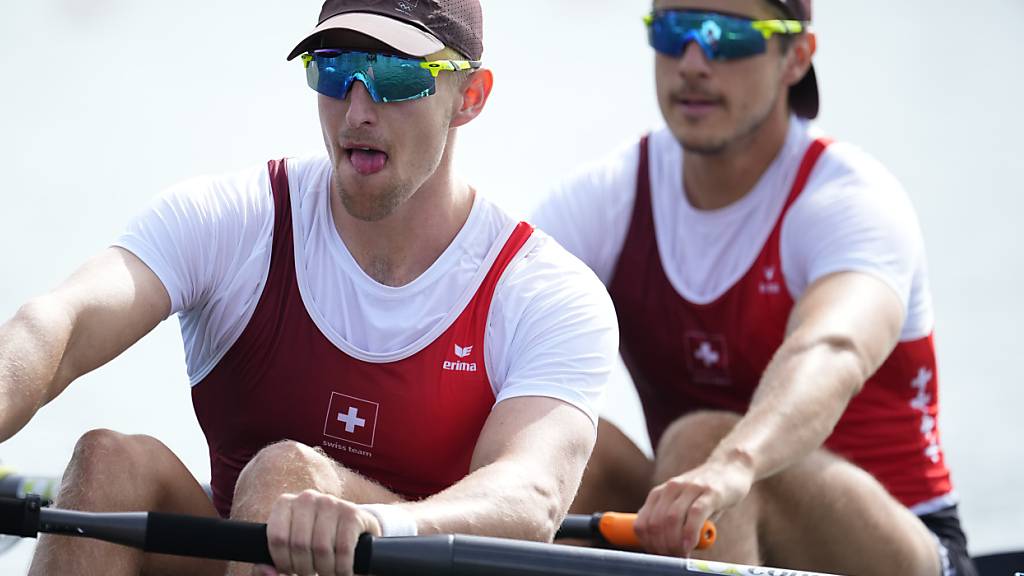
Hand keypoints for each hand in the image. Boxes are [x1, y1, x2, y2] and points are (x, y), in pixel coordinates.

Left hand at [255, 489, 381, 575]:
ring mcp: (331, 502)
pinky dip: (342, 568)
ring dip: (325, 570)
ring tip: (326, 572)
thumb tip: (266, 570)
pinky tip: (342, 571)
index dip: (283, 562)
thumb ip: (268, 565)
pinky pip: (343, 549)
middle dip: (304, 568)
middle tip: (310, 573)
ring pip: (321, 548)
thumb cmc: (313, 544)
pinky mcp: (353, 513)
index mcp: (285, 503)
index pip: (277, 537)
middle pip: (299, 544)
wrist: (353, 532)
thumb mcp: (289, 551)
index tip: (290, 570)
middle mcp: (307, 498)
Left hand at [634, 458, 752, 556]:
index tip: (658, 555)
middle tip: (673, 558)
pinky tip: (690, 545)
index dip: (648, 544)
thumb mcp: (684, 507)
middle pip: (656, 523)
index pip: (643, 523)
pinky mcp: (711, 492)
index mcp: (660, 493)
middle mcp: (671, 488)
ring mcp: (690, 488)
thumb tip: (665, 551)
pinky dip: (690, 533)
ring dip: (674, 543)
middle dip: (662, 547)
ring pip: (672, 519)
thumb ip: (673, 524)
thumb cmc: (706, 494)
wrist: (730, 467)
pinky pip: (695, 514)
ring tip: (682, 555)